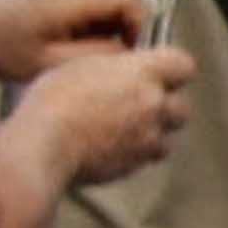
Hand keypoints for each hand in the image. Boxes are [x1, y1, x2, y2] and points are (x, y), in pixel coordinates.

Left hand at [0, 0, 142, 85]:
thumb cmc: (0, 51)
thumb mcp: (52, 63)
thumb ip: (97, 55)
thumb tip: (128, 51)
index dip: (140, 25)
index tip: (132, 52)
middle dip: (120, 29)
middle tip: (106, 59)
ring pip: (101, 2)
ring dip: (102, 28)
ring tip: (81, 55)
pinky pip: (83, 1)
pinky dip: (86, 22)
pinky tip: (65, 44)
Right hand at [13, 40, 196, 192]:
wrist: (44, 144)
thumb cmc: (53, 99)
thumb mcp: (82, 65)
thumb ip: (117, 68)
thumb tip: (130, 71)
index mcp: (142, 72)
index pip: (183, 64)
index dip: (172, 67)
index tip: (158, 70)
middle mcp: (153, 104)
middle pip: (181, 104)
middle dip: (165, 104)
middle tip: (138, 101)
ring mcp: (149, 137)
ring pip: (168, 133)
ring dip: (154, 130)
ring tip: (124, 126)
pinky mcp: (138, 163)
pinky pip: (149, 155)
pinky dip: (138, 150)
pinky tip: (113, 144)